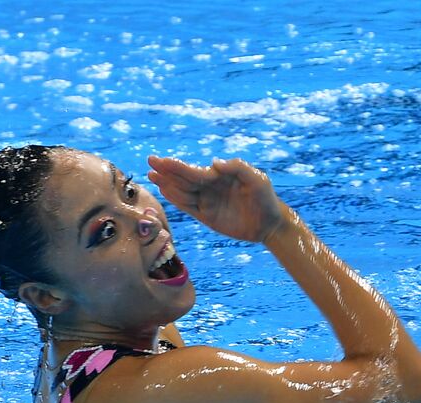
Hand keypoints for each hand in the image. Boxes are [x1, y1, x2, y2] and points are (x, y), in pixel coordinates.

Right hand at [146, 156, 292, 243]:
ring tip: (152, 175)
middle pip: (184, 178)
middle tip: (150, 162)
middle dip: (167, 171)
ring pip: (182, 192)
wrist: (269, 223)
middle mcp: (210, 187)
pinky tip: (164, 191)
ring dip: (167, 184)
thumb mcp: (257, 179)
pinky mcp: (205, 216)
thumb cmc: (265, 198)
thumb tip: (213, 163)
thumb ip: (238, 167)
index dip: (176, 166)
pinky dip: (175, 199)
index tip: (161, 161)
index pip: (193, 171)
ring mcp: (206, 201)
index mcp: (219, 176)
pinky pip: (187, 206)